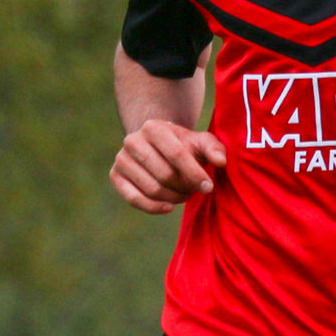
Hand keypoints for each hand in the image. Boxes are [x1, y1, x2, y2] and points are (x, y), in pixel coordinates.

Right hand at [110, 118, 226, 212]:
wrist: (156, 145)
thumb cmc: (183, 145)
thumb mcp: (201, 142)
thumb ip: (214, 149)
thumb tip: (220, 162)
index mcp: (154, 127)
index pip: (176, 154)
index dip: (194, 173)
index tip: (208, 187)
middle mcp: (132, 141)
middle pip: (165, 175)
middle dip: (184, 187)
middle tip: (194, 190)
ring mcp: (121, 159)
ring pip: (152, 189)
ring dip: (173, 198)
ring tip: (184, 195)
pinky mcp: (115, 176)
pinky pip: (134, 199)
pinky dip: (154, 207)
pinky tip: (169, 207)